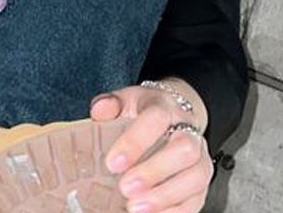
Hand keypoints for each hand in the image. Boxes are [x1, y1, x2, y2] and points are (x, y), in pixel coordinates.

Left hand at [90, 84, 213, 212]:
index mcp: (165, 107)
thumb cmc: (144, 111)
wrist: (173, 115)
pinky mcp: (203, 180)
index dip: (135, 142)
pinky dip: (176, 211)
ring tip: (136, 207)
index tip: (113, 163)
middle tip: (126, 187)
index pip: (156, 119)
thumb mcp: (125, 100)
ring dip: (165, 196)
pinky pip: (198, 199)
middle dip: (154, 172)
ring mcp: (200, 156)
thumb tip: (98, 111)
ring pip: (196, 177)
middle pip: (184, 150)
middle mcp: (188, 130)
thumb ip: (109, 103)